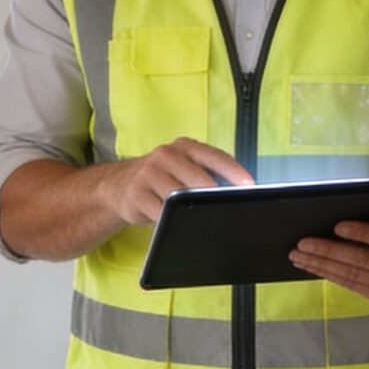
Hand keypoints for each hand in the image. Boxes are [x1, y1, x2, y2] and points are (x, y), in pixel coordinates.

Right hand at [98, 137, 254, 225]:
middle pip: (199, 179)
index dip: (234, 172)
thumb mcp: (183, 167)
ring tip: (198, 218)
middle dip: (214, 197)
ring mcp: (149, 174)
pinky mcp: (137, 194)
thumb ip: (207, 173)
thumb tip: (237, 192)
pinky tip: (174, 222)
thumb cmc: (161, 177)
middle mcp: (166, 155)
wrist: (118, 185)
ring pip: (180, 197)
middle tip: (226, 210)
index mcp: (184, 146)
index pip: (215, 156)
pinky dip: (171, 220)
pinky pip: (161, 213)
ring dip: (191, 210)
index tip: (250, 186)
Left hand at [292, 197, 368, 301]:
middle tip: (302, 242)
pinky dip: (328, 274)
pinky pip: (351, 285)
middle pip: (361, 260)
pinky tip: (310, 265)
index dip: (361, 232)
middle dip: (329, 251)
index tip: (336, 226)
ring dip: (320, 265)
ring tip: (297, 254)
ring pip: (351, 275)